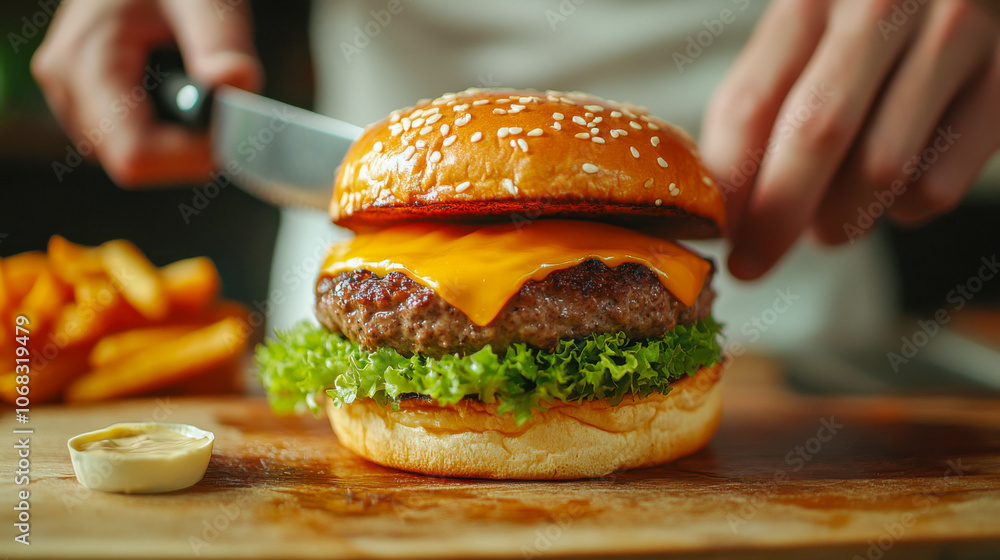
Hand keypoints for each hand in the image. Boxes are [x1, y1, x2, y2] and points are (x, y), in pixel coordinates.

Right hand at [32, 0, 261, 186]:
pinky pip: (134, 143)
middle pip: (135, 163)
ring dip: (180, 139)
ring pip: (136, 158)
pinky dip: (169, 131)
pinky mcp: (89, 106)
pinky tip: (180, 91)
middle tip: (219, 100)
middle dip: (188, 147)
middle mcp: (66, 89)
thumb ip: (221, 42)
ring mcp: (72, 100)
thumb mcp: (204, 1)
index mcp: (83, 62)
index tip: (229, 130)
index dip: (190, 156)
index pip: (134, 154)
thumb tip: (237, 81)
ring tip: (196, 86)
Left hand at [701, 0, 999, 278]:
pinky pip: (938, 184)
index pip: (752, 105)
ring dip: (840, 219)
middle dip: (776, 217)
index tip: (717, 236)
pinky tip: (891, 189)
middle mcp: (883, 8)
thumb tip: (724, 206)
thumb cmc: (858, 23)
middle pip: (817, 134)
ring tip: (827, 222)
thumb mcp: (797, 39)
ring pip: (882, 168)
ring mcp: (953, 39)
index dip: (728, 185)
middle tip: (754, 262)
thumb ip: (756, 106)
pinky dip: (902, 210)